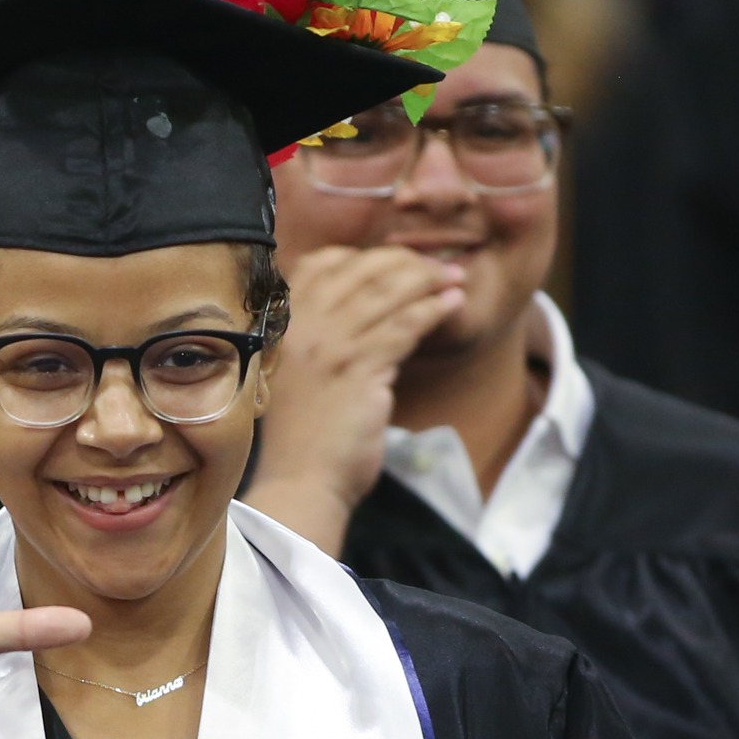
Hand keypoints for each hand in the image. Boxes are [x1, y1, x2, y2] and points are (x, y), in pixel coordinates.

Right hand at [243, 246, 461, 548]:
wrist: (302, 482)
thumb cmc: (305, 436)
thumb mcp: (301, 374)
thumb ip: (322, 338)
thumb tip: (364, 310)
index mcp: (283, 324)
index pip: (321, 264)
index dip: (364, 256)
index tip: (397, 261)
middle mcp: (302, 327)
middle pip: (359, 271)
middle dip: (405, 261)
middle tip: (438, 266)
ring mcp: (329, 346)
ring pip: (386, 293)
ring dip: (427, 279)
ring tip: (454, 278)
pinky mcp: (358, 369)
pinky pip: (403, 326)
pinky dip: (432, 310)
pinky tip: (452, 304)